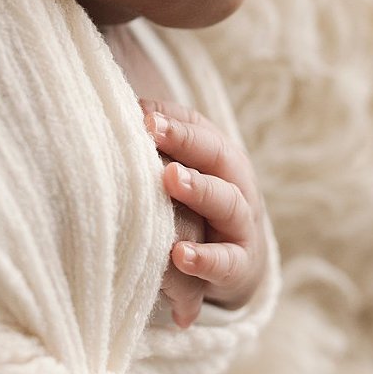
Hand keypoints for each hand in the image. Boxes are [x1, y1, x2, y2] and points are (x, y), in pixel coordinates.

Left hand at [139, 97, 266, 328]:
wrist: (236, 261)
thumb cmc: (197, 206)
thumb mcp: (185, 170)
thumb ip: (163, 140)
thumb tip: (130, 108)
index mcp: (222, 157)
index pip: (201, 130)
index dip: (174, 123)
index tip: (144, 118)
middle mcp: (237, 184)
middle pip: (218, 156)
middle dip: (186, 142)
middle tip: (153, 132)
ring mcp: (242, 225)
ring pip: (227, 202)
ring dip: (200, 189)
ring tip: (170, 179)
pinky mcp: (240, 266)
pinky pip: (227, 262)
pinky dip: (206, 258)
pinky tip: (179, 255)